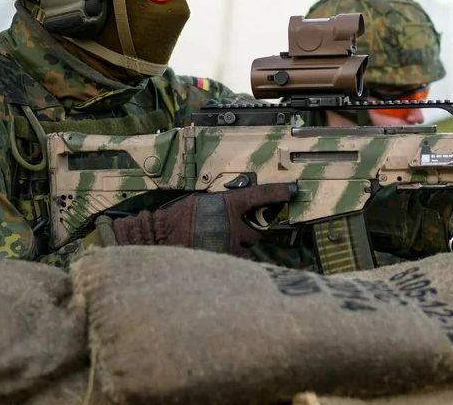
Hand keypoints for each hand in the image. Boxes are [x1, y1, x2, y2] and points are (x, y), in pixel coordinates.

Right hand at [111, 183, 296, 256]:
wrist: (159, 238)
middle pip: (256, 229)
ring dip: (237, 245)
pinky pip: (237, 260)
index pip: (259, 196)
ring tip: (215, 242)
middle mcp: (234, 224)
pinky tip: (213, 253)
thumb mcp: (202, 202)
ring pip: (247, 246)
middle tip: (227, 229)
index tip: (292, 191)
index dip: (278, 193)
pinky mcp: (227, 261)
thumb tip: (241, 205)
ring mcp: (231, 245)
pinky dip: (230, 258)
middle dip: (247, 229)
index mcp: (228, 205)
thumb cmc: (177, 218)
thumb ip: (224, 204)